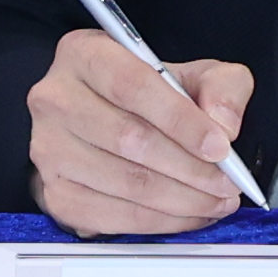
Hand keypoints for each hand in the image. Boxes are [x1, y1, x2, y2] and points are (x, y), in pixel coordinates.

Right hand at [26, 28, 255, 235]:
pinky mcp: (55, 194)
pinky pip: (113, 216)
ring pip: (124, 183)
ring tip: (216, 201)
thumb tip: (223, 127)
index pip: (133, 86)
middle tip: (228, 183)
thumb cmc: (147, 94)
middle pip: (129, 140)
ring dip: (181, 200)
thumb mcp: (193, 72)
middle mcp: (56, 99)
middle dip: (190, 168)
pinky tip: (188, 214)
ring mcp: (49, 150)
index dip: (182, 120)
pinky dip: (159, 222)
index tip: (220, 146)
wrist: (105, 118)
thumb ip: (220, 87)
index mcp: (85, 54)